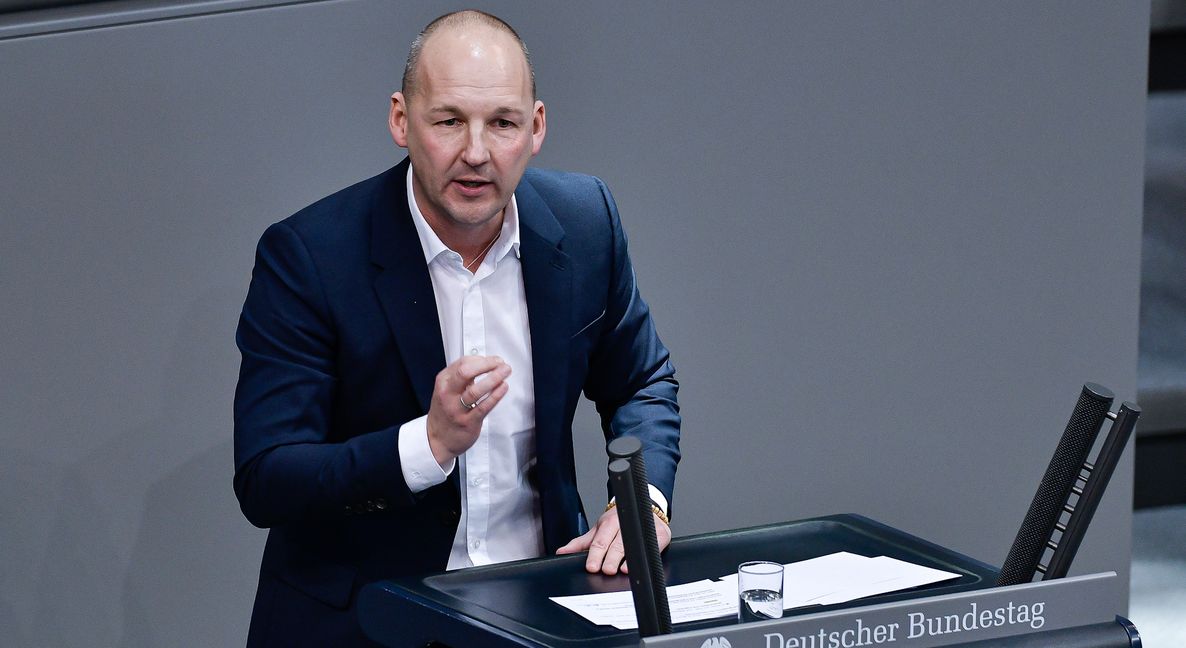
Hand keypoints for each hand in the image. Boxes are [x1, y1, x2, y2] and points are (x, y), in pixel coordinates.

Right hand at [426, 355, 510, 465]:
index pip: (463, 363)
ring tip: (505, 372)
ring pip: (476, 390)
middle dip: (487, 364)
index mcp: (443, 382)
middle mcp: (448, 394)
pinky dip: (495, 395)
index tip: (495, 360)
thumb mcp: (447, 389)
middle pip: (466, 372)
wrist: (437, 439)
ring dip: (494, 378)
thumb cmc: (446, 411)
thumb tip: (485, 362)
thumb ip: (462, 377)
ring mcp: (456, 409)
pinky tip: (503, 387)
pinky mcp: (468, 422)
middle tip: (501, 363)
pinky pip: (483, 406)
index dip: (482, 359)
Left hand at [555, 506, 670, 574]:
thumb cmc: (618, 522)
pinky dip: (648, 555)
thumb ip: (580, 543)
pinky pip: (654, 545)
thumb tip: (562, 552)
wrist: (642, 505)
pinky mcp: (660, 534)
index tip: (592, 566)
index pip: (601, 540)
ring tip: (623, 570)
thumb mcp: (598, 530)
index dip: (596, 554)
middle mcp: (626, 524)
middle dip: (611, 558)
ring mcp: (643, 528)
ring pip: (635, 545)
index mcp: (609, 523)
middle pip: (618, 544)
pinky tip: (641, 564)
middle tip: (606, 571)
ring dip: (629, 559)